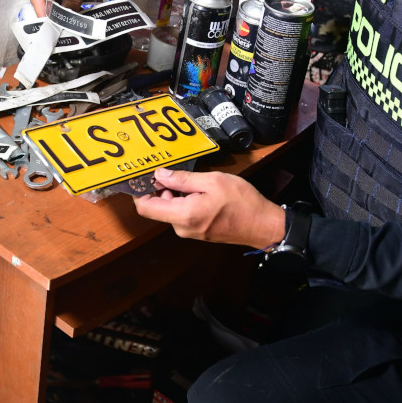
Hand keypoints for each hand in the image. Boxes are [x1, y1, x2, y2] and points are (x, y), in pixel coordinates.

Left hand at [134, 168, 284, 248]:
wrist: (262, 225)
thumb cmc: (241, 202)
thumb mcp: (212, 181)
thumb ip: (183, 179)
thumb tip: (159, 174)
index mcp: (183, 215)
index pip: (145, 208)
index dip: (139, 192)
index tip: (142, 176)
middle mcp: (182, 227)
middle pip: (158, 207)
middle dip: (161, 188)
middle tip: (173, 171)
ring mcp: (189, 232)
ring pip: (170, 209)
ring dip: (175, 194)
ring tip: (193, 180)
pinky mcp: (197, 231)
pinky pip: (182, 214)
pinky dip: (184, 201)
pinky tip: (199, 191)